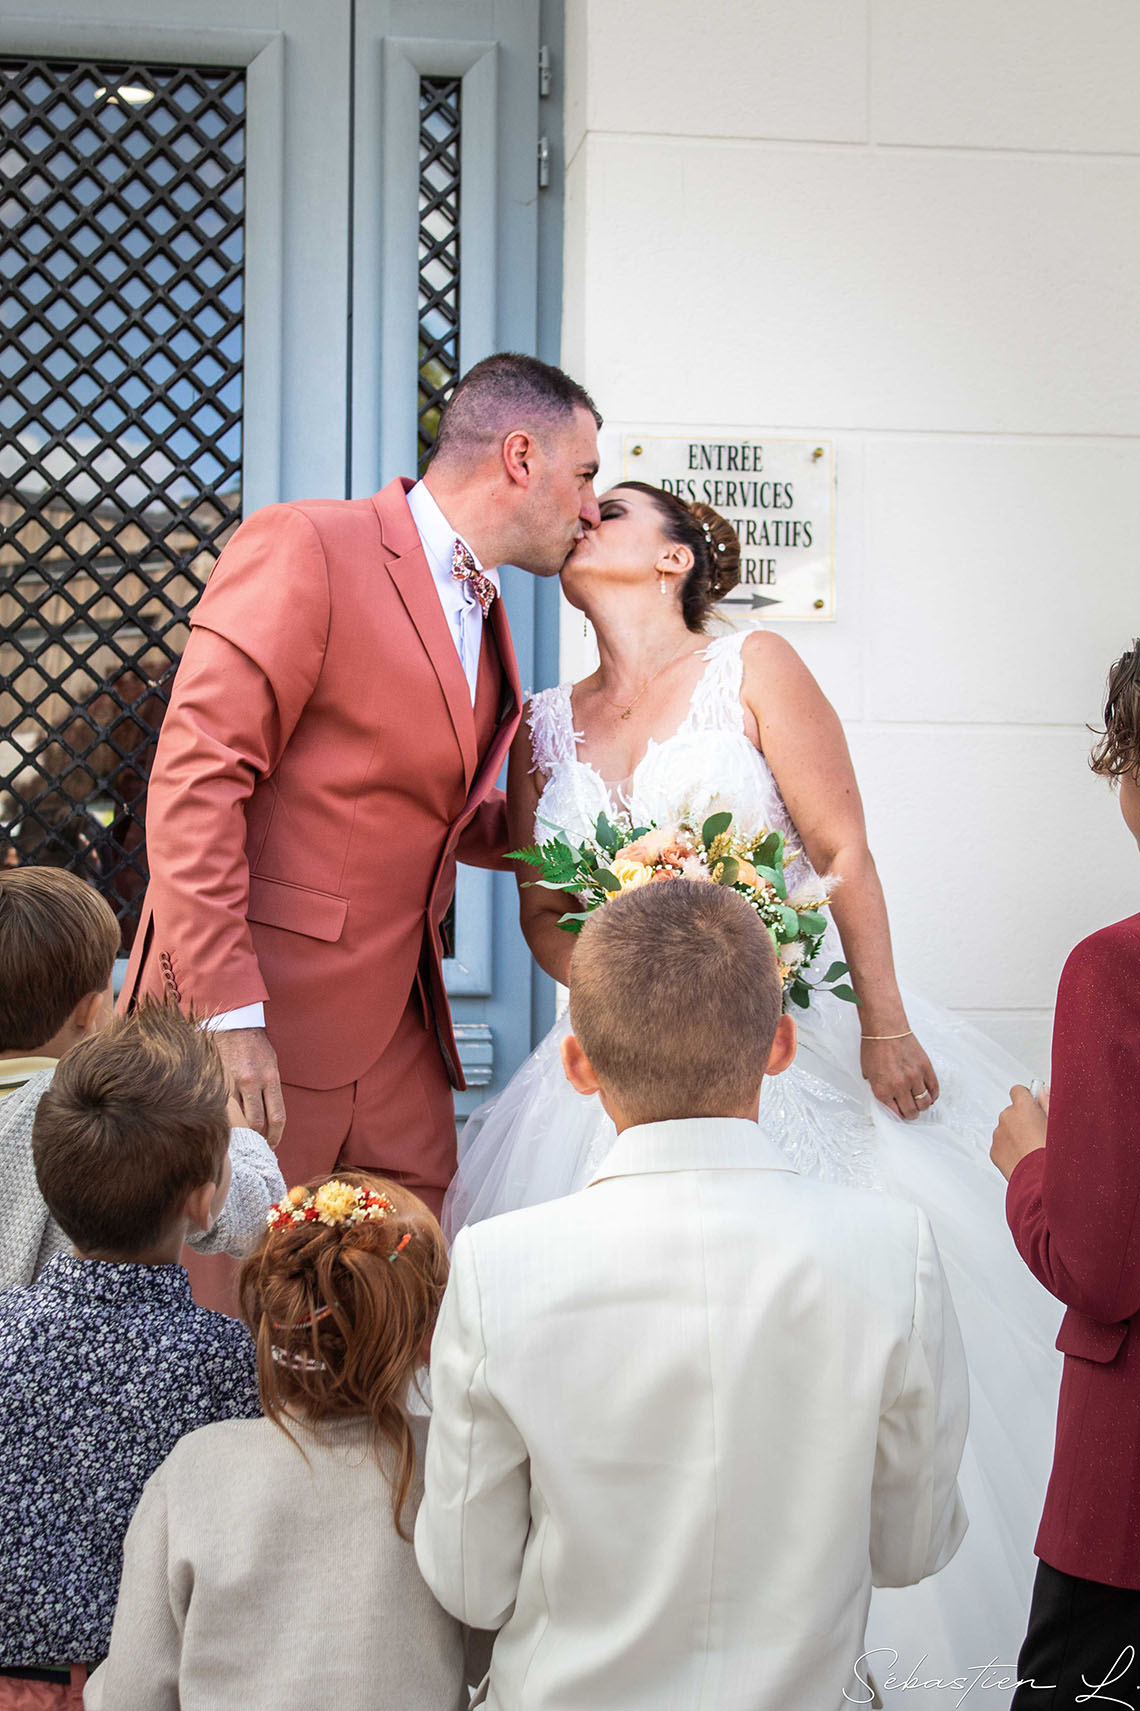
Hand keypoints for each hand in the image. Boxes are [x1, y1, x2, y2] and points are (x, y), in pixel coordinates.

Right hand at [213, 1027, 284, 1147]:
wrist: (234, 1024)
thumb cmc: (256, 1046)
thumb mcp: (271, 1065)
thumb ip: (270, 1089)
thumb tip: (270, 1117)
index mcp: (270, 1078)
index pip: (277, 1116)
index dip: (276, 1136)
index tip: (273, 1144)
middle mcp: (253, 1081)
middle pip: (256, 1123)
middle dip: (257, 1138)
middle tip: (255, 1145)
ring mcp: (233, 1081)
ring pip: (236, 1118)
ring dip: (239, 1131)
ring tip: (240, 1139)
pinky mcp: (217, 1080)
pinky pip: (222, 1107)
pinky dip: (225, 1118)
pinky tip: (225, 1123)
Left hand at [860, 1033, 939, 1120]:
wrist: (885, 1028)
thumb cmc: (874, 1046)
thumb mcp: (867, 1072)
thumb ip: (877, 1087)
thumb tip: (886, 1097)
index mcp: (882, 1089)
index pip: (895, 1114)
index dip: (898, 1116)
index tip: (900, 1114)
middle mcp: (899, 1087)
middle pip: (912, 1112)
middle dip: (911, 1114)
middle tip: (910, 1111)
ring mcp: (915, 1078)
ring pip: (925, 1103)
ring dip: (922, 1106)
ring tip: (919, 1103)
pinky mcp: (926, 1069)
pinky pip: (934, 1089)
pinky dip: (933, 1096)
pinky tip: (929, 1096)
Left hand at [991, 1084, 1046, 1180]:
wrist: (1040, 1180)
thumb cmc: (1052, 1153)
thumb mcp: (1058, 1123)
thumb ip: (1048, 1102)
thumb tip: (1043, 1091)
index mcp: (1023, 1107)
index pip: (1018, 1091)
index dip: (1027, 1099)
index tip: (1034, 1106)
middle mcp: (1006, 1117)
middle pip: (1012, 1111)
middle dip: (1021, 1119)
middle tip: (1037, 1133)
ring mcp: (998, 1134)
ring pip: (1005, 1129)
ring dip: (1015, 1135)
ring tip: (1031, 1149)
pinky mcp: (994, 1151)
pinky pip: (1001, 1145)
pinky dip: (1009, 1149)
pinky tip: (1024, 1158)